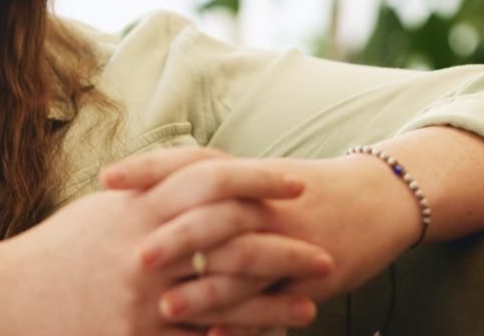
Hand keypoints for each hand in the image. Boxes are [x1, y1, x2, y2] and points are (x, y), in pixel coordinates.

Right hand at [0, 160, 329, 335]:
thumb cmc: (53, 253)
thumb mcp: (101, 211)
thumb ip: (150, 190)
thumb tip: (198, 170)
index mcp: (138, 205)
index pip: (212, 178)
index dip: (259, 177)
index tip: (298, 181)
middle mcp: (144, 247)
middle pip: (231, 239)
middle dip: (283, 246)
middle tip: (325, 254)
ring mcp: (141, 297)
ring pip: (224, 298)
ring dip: (273, 304)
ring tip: (310, 306)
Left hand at [104, 149, 420, 306]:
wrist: (377, 199)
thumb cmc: (301, 192)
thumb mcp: (254, 178)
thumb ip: (204, 184)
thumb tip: (141, 192)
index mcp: (246, 175)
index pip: (190, 162)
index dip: (149, 168)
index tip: (106, 179)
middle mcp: (266, 203)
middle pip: (216, 213)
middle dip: (175, 236)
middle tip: (134, 256)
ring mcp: (290, 240)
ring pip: (246, 263)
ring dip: (206, 289)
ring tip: (167, 309)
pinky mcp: (312, 274)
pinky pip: (275, 302)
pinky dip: (245, 322)